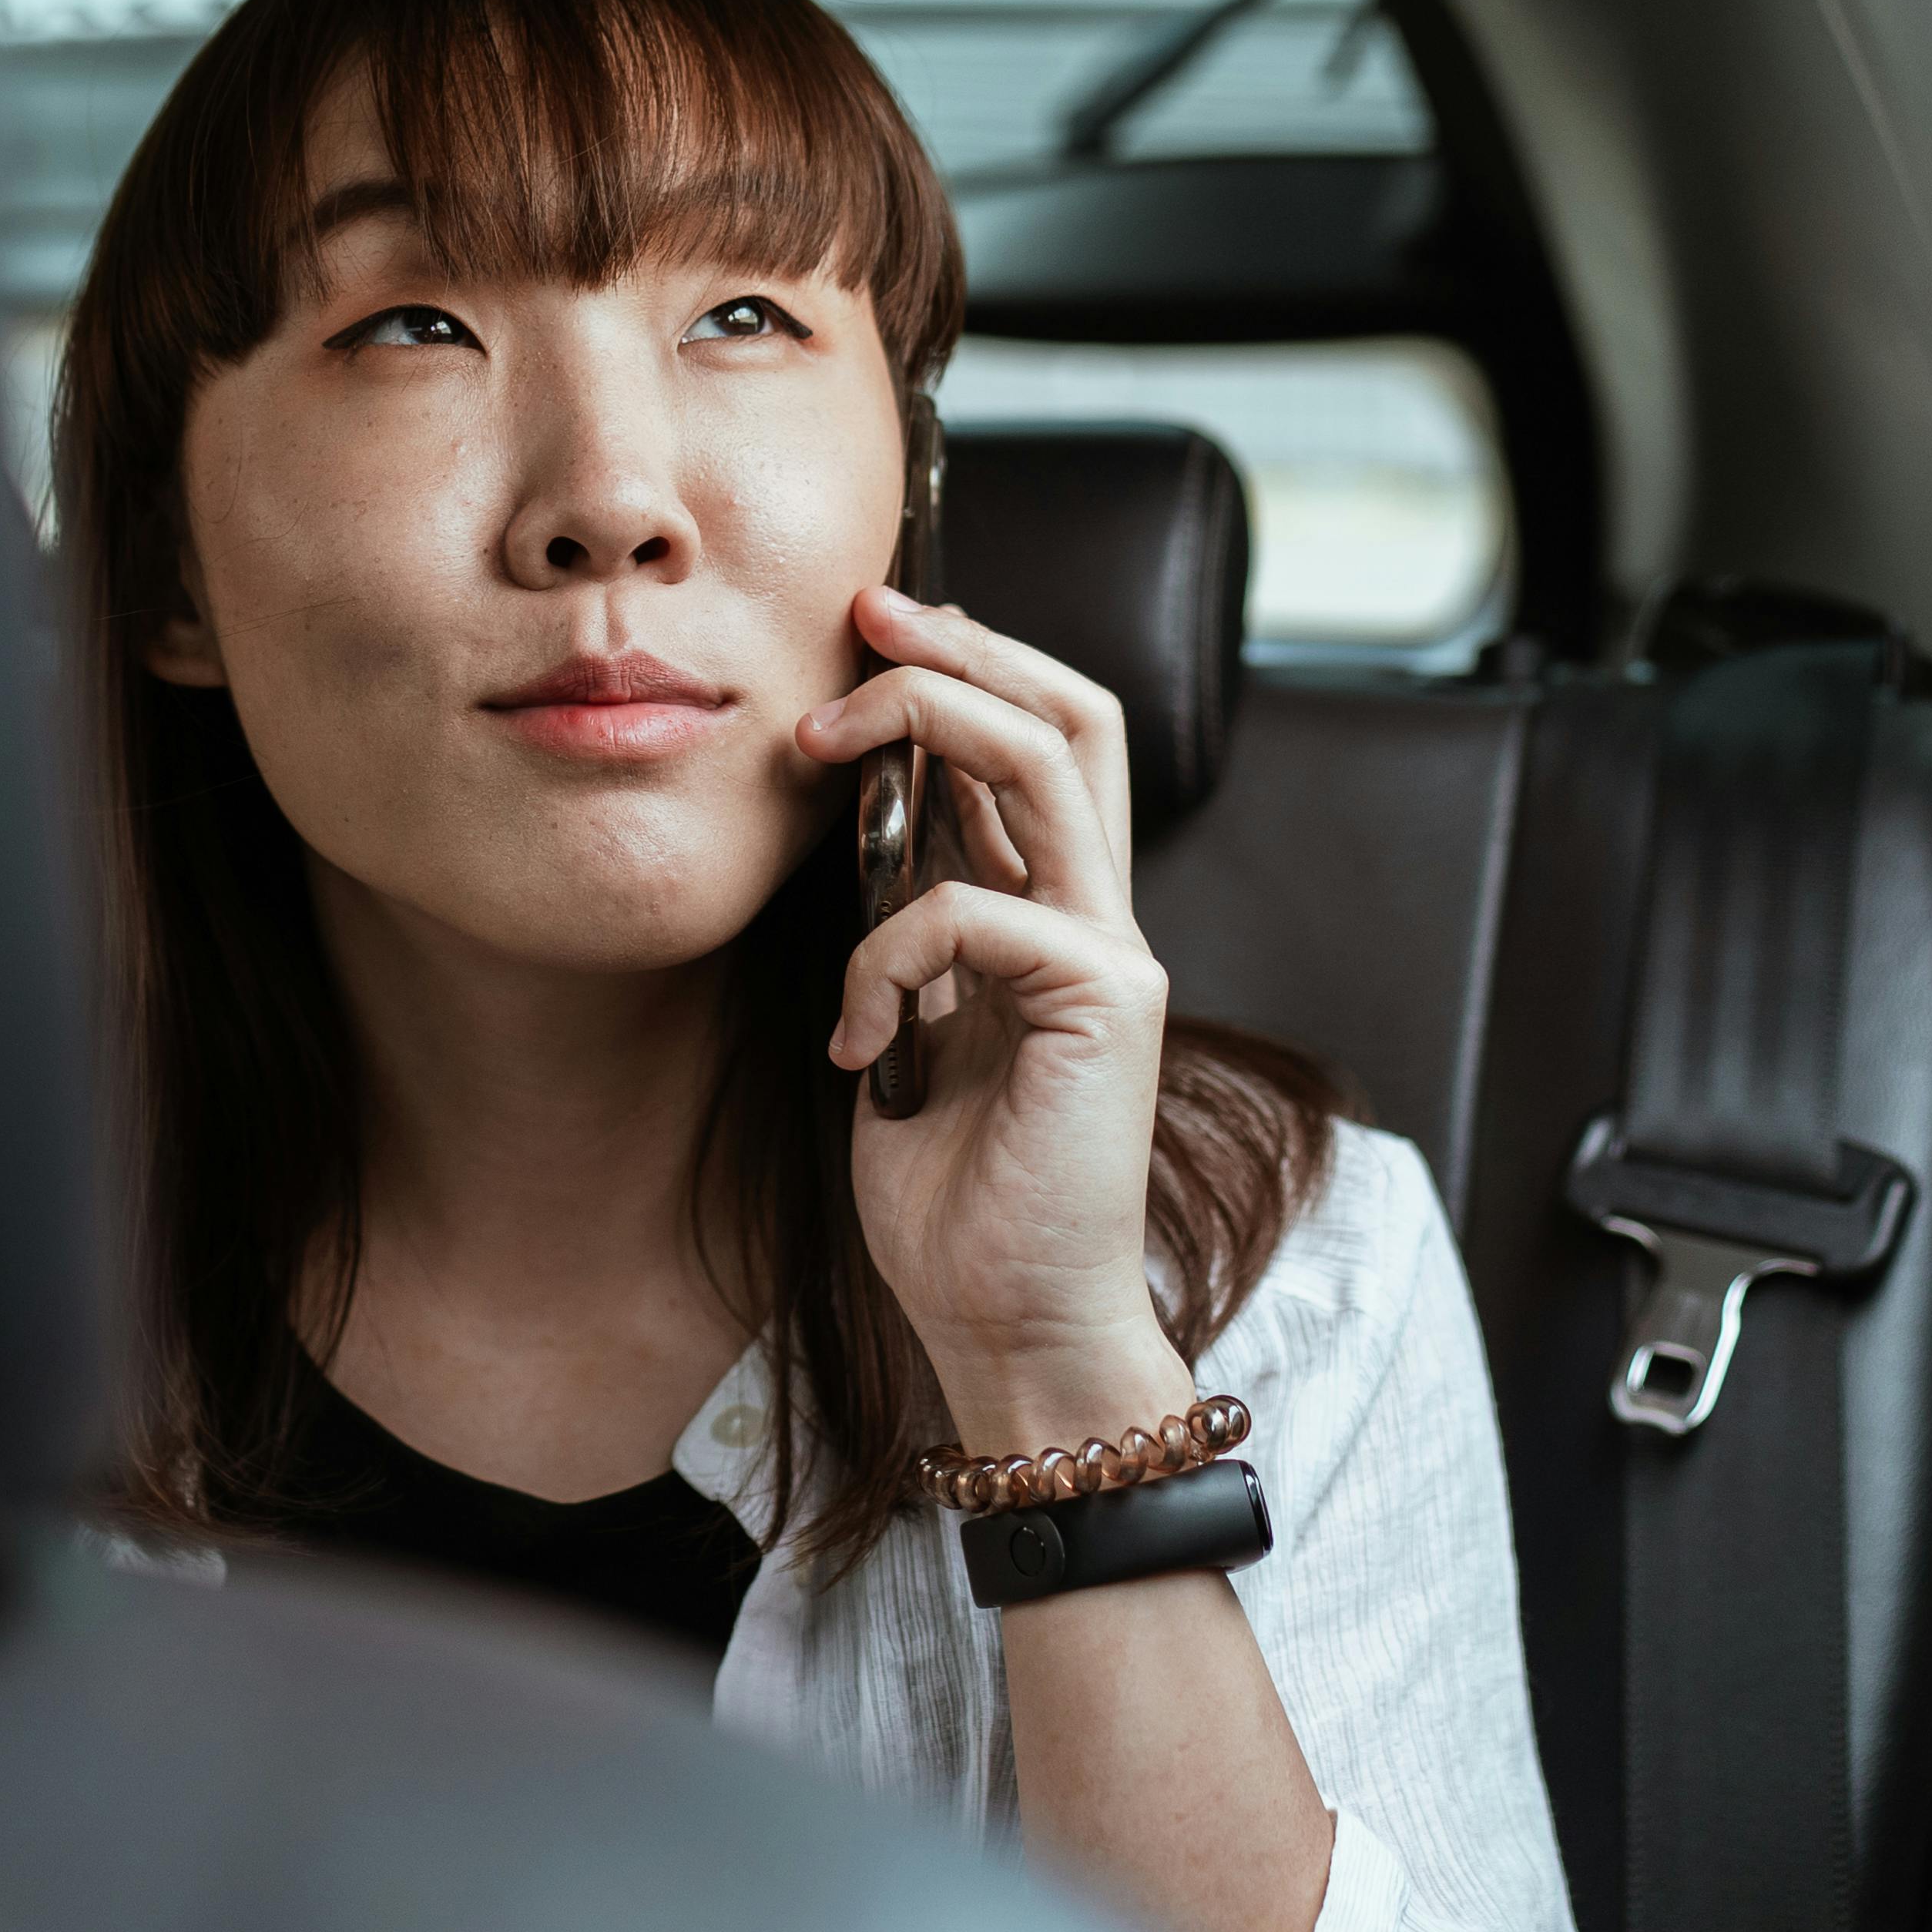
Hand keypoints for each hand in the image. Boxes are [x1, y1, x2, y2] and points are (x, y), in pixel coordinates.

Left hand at [796, 586, 1194, 1453]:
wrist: (1008, 1323)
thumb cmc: (951, 1198)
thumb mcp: (908, 1027)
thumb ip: (909, 931)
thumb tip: (859, 829)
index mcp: (1052, 918)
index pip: (1038, 743)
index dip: (962, 668)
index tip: (865, 628)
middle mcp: (1096, 920)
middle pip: (1073, 714)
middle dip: (965, 642)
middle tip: (865, 608)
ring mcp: (1110, 957)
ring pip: (1047, 762)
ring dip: (927, 721)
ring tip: (821, 738)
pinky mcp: (1101, 1006)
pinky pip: (974, 911)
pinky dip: (886, 953)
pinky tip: (859, 1042)